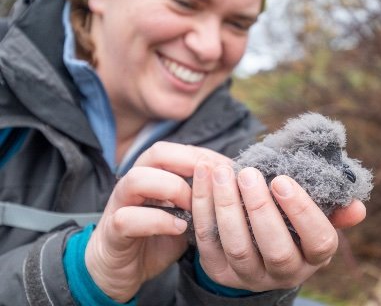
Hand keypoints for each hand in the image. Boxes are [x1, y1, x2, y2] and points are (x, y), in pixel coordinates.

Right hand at [85, 142, 228, 302]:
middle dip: (190, 162)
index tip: (228, 168)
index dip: (204, 155)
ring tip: (194, 207)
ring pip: (138, 178)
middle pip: (157, 152)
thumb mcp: (183, 213)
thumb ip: (199, 198)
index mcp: (152, 172)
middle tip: (213, 181)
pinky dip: (159, 221)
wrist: (121, 268)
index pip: (177, 149)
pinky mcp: (112, 229)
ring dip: (172, 188)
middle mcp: (134, 181)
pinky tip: (179, 229)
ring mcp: (120, 203)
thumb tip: (232, 187)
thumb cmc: (156, 235)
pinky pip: (129, 218)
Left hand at [192, 162, 365, 291]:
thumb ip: (331, 211)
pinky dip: (203, 204)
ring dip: (227, 205)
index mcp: (312, 256)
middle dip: (260, 208)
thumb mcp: (310, 218)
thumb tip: (356, 207)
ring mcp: (248, 274)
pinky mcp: (218, 267)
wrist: (254, 245)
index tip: (282, 180)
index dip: (301, 211)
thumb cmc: (287, 221)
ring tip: (221, 172)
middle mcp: (283, 271)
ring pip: (237, 245)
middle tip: (248, 173)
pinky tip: (204, 175)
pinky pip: (207, 238)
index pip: (318, 241)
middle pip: (275, 248)